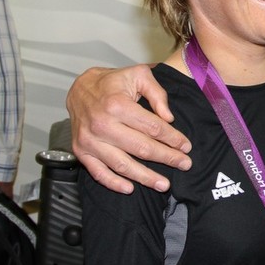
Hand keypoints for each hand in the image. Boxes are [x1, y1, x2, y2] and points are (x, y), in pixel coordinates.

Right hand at [66, 65, 191, 192]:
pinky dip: (114, 183)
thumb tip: (169, 118)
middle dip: (167, 158)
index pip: (153, 127)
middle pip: (142, 148)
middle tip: (184, 164)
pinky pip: (98, 173)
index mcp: (117, 105)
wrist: (79, 88)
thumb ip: (157, 93)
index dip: (173, 138)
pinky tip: (130, 188)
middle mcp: (102, 124)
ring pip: (123, 164)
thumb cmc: (112, 82)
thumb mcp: (138, 75)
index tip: (186, 146)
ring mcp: (90, 140)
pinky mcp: (81, 151)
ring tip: (164, 185)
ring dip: (145, 177)